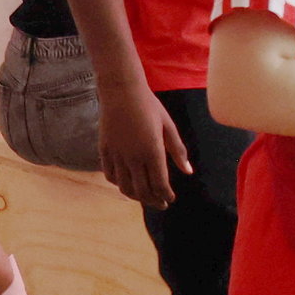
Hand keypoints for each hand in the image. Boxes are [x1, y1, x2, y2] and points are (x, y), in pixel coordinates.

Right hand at [98, 86, 190, 212]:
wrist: (121, 90)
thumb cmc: (149, 105)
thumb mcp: (168, 126)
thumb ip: (178, 151)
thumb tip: (189, 172)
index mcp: (152, 151)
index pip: (160, 184)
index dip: (166, 195)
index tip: (171, 199)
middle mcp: (134, 156)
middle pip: (143, 190)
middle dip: (154, 201)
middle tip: (161, 204)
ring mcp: (117, 154)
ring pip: (125, 187)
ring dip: (136, 196)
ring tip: (145, 197)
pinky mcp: (105, 150)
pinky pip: (110, 175)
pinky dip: (119, 184)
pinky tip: (127, 183)